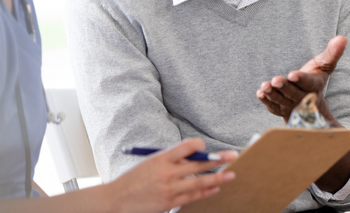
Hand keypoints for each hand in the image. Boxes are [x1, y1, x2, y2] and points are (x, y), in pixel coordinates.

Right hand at [108, 138, 236, 212]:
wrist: (116, 200)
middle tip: (233, 156)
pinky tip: (215, 188)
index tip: (204, 147)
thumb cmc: (134, 180)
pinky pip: (193, 196)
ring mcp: (170, 189)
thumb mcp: (150, 163)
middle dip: (218, 159)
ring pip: (200, 181)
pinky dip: (206, 191)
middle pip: (198, 163)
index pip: (187, 146)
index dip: (199, 146)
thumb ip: (170, 160)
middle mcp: (167, 172)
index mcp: (161, 158)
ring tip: (231, 174)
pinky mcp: (170, 203)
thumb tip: (193, 157)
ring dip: (218, 177)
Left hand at [256, 35, 346, 121]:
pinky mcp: (280, 109)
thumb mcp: (324, 65)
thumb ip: (332, 53)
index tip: (292, 75)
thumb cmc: (315, 78)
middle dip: (284, 87)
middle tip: (275, 80)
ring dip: (272, 94)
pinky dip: (266, 101)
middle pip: (293, 93)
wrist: (309, 103)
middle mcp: (302, 98)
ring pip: (281, 101)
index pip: (307, 83)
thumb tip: (342, 38)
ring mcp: (290, 105)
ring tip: (264, 87)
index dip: (300, 79)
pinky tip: (260, 93)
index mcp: (314, 86)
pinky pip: (273, 107)